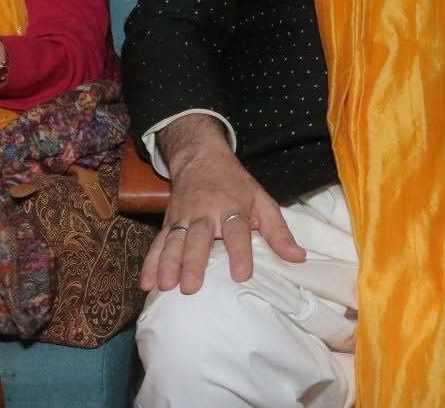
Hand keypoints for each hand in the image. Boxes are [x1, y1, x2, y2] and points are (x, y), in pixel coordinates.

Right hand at [142, 116, 304, 293]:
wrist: (200, 157)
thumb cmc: (236, 186)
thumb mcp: (262, 200)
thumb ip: (278, 230)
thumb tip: (298, 257)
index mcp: (232, 207)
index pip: (237, 230)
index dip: (240, 252)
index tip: (242, 275)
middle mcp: (205, 213)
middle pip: (199, 238)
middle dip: (193, 262)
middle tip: (191, 287)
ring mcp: (183, 218)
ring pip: (174, 241)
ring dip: (167, 264)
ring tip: (164, 286)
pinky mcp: (168, 223)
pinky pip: (157, 243)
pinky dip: (150, 262)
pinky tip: (146, 283)